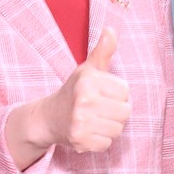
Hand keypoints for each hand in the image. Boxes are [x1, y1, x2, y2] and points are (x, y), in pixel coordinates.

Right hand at [42, 27, 130, 154]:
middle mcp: (83, 100)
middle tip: (97, 110)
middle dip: (115, 112)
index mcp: (88, 81)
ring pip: (118, 129)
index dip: (116, 94)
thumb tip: (111, 30)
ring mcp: (80, 122)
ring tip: (93, 121)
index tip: (101, 94)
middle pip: (125, 112)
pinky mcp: (80, 141)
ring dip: (108, 127)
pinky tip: (88, 132)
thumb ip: (102, 51)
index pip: (125, 92)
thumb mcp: (87, 70)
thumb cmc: (73, 92)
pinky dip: (99, 141)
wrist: (48, 118)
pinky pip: (107, 144)